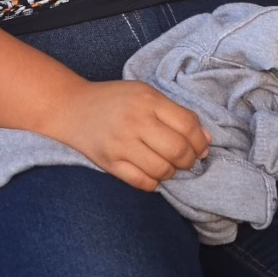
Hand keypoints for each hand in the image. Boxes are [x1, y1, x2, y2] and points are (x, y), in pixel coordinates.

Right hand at [43, 80, 210, 191]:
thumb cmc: (114, 100)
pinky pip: (142, 182)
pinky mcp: (109, 163)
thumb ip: (175, 113)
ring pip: (162, 169)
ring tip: (168, 166)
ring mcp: (121, 144)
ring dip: (171, 172)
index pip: (187, 124)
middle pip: (177, 149)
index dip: (200, 140)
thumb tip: (206, 139)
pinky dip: (153, 182)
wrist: (71, 107)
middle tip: (187, 160)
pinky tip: (152, 174)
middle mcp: (135, 121)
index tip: (201, 147)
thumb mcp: (145, 94)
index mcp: (148, 100)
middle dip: (189, 160)